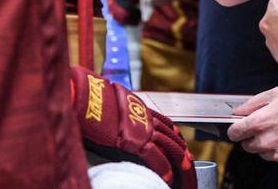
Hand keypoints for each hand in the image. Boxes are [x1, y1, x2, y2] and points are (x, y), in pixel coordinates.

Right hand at [69, 65, 196, 188]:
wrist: (88, 98)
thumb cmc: (93, 101)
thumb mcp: (111, 104)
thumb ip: (117, 114)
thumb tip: (109, 120)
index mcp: (142, 110)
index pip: (167, 126)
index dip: (176, 137)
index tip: (181, 146)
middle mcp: (148, 119)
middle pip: (173, 138)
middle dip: (183, 153)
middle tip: (189, 164)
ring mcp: (145, 130)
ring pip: (171, 148)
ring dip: (180, 163)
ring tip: (185, 175)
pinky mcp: (138, 142)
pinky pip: (157, 158)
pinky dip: (164, 170)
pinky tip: (168, 179)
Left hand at [227, 87, 277, 168]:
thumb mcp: (274, 94)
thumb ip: (252, 104)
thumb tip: (238, 111)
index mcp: (260, 123)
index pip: (234, 133)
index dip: (237, 129)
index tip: (240, 128)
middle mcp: (267, 141)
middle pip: (248, 146)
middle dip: (254, 137)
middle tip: (268, 126)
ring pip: (265, 154)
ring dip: (269, 145)